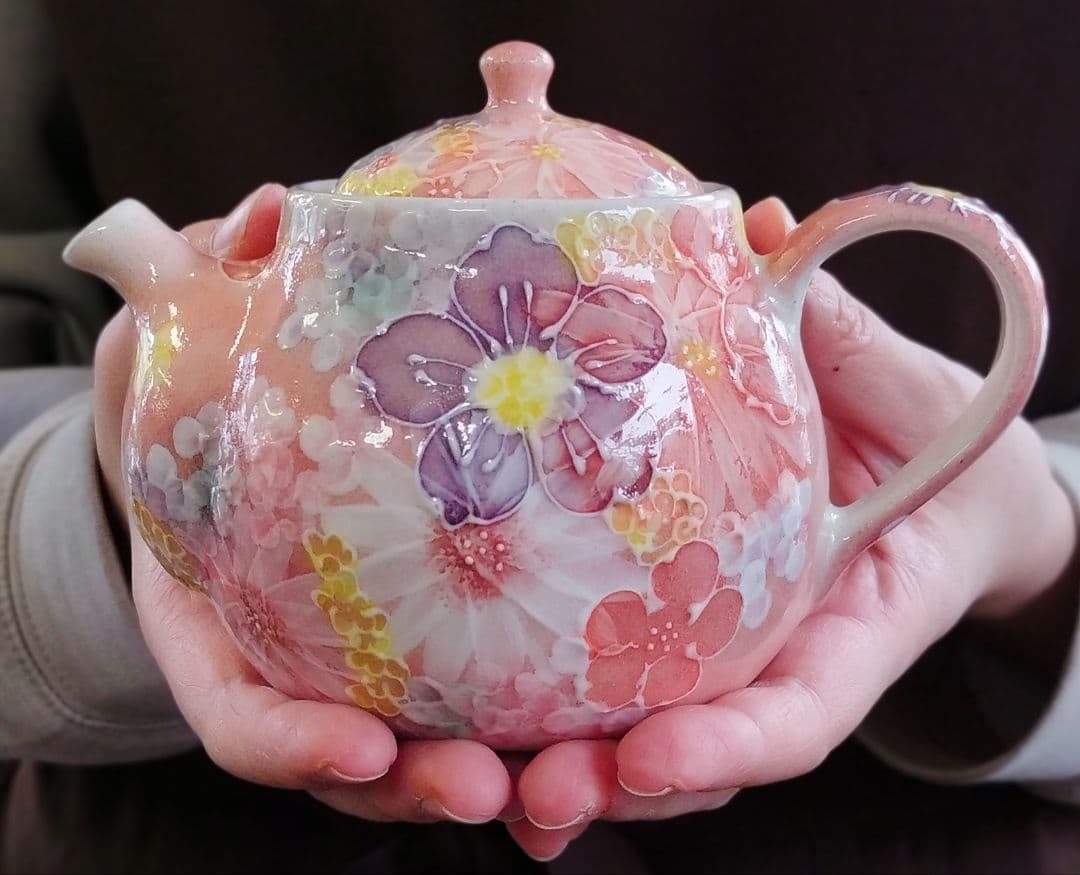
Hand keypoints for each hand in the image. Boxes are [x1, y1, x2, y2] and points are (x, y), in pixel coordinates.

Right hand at [92, 186, 512, 823]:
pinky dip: (534, 710)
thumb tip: (268, 218)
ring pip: (424, 743)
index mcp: (219, 618)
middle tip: (489, 791)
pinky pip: (484, 685)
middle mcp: (293, 658)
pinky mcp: (433, 633)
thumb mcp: (183, 341)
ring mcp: (360, 656)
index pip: (242, 713)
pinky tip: (610, 703)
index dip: (292, 745)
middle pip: (347, 759)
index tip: (360, 751)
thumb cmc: (202, 393)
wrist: (239, 428)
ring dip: (493, 769)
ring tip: (569, 778)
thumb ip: (209, 290)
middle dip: (415, 787)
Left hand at [507, 197, 1077, 860]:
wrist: (936, 482)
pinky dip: (558, 723)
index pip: (799, 710)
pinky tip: (482, 743)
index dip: (728, 744)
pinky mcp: (687, 632)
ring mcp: (735, 656)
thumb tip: (765, 220)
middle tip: (538, 796)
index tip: (649, 759)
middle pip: (704, 755)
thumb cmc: (922, 429)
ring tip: (488, 787)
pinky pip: (620, 687)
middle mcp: (787, 657)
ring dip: (571, 775)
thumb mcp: (899, 381)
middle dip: (619, 788)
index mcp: (857, 619)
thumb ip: (838, 325)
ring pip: (653, 744)